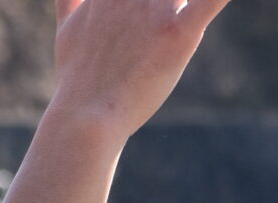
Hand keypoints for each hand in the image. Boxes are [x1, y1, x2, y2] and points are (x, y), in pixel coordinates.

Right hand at [48, 0, 236, 144]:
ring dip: (175, 17)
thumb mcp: (67, 30)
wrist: (85, 116)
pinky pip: (210, 2)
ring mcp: (154, 11)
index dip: (139, 7)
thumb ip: (71, 3)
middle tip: (147, 49)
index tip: (135, 34)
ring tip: (157, 54)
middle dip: (160, 12)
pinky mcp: (177, 34)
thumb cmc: (78, 78)